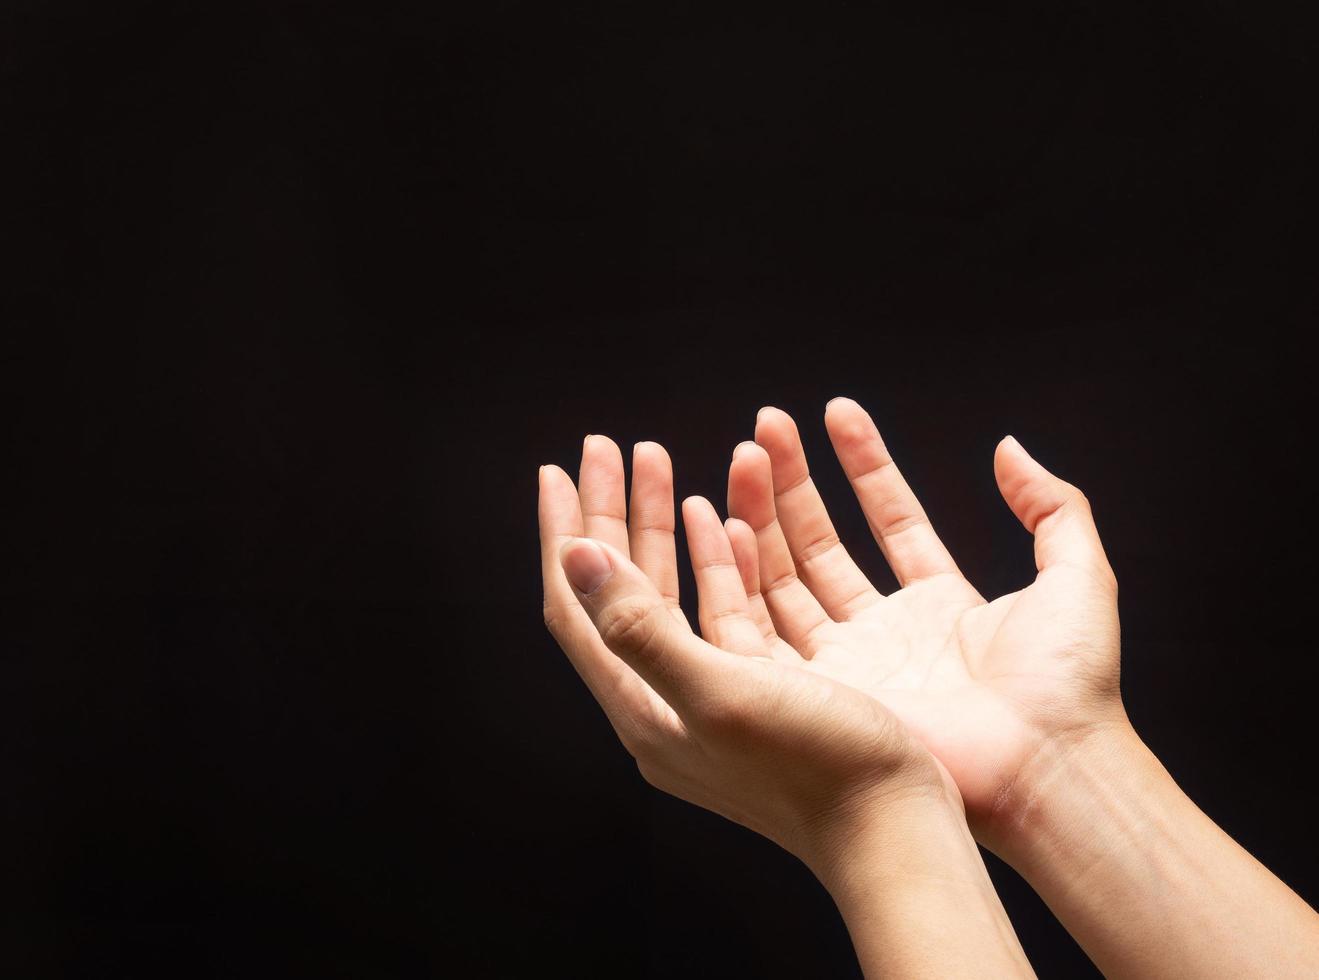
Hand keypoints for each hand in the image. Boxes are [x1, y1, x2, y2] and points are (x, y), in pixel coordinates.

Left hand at [538, 437, 951, 875]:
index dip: (564, 535)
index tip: (558, 471)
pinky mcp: (771, 687)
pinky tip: (724, 519)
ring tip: (662, 463)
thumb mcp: (721, 695)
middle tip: (609, 449)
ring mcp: (723, 696)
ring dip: (669, 525)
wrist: (901, 831)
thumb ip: (641, 629)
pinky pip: (732, 607)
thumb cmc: (817, 771)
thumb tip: (573, 557)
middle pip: (624, 592)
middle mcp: (674, 703)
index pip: (580, 609)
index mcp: (645, 711)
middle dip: (615, 514)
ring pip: (678, 591)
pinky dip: (721, 558)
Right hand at [725, 399, 1125, 841]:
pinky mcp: (821, 694)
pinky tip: (727, 520)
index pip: (890, 518)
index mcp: (941, 605)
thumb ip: (1051, 506)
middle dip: (794, 480)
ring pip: (788, 575)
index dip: (864, 463)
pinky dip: (741, 573)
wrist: (1046, 766)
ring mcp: (851, 664)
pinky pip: (766, 626)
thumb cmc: (1070, 685)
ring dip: (762, 513)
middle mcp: (888, 632)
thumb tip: (1010, 447)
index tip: (835, 411)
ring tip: (745, 451)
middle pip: (826, 541)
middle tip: (767, 423)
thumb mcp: (1077, 575)